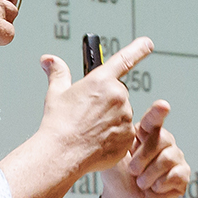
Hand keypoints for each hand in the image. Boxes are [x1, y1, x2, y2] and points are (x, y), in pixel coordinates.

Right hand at [36, 36, 152, 178]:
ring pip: (122, 114)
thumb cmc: (58, 124)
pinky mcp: (128, 137)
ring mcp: (125, 117)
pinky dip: (115, 136)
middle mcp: (117, 96)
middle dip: (107, 100)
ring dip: (111, 119)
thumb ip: (58, 72)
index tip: (148, 43)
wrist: (62, 154)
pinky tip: (98, 141)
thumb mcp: (56, 93)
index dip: (138, 49)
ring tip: (91, 129)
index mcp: (101, 80)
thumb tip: (49, 60)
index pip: (125, 58)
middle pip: (118, 93)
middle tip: (89, 113)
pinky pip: (125, 133)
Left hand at [100, 98, 190, 197]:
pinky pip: (176, 175)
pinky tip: (154, 188)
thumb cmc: (117, 175)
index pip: (154, 120)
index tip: (163, 105)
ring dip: (149, 175)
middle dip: (143, 158)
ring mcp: (176, 157)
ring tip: (141, 182)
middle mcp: (165, 142)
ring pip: (168, 159)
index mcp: (147, 133)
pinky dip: (160, 185)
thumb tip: (121, 122)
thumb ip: (119, 138)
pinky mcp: (183, 175)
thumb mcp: (113, 155)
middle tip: (133, 171)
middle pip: (161, 139)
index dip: (158, 112)